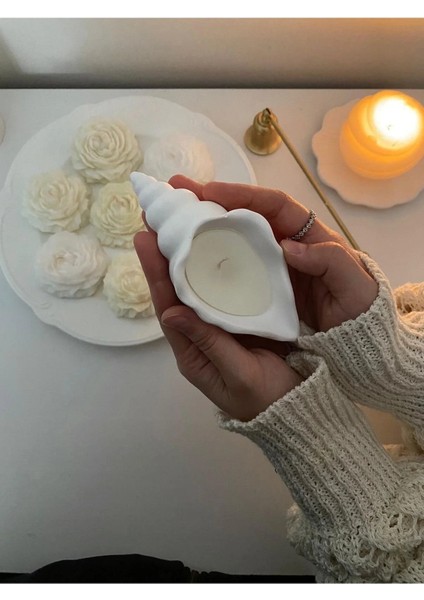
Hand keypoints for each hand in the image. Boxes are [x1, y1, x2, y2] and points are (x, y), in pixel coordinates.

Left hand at [134, 225, 302, 422]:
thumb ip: (209, 343)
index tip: (144, 239)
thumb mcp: (238, 375)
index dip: (155, 273)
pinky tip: (215, 243)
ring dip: (186, 256)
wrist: (298, 409)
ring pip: (196, 286)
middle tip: (153, 219)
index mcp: (192, 352)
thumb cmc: (267, 398)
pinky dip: (214, 266)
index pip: (168, 306)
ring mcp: (218, 326)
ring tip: (178, 223)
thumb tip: (172, 313)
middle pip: (176, 291)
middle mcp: (199, 335)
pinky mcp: (239, 319)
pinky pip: (221, 289)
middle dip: (163, 256)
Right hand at [168, 176, 377, 331]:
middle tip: (175, 191)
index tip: (210, 192)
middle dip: (210, 201)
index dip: (242, 194)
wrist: (357, 342)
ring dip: (201, 226)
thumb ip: (329, 260)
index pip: (273, 205)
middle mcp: (284, 244)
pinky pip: (231, 267)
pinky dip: (208, 258)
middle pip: (244, 215)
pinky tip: (183, 257)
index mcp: (309, 235)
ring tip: (168, 217)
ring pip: (233, 239)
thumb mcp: (353, 285)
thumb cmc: (359, 310)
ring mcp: (270, 265)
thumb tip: (287, 247)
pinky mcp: (260, 286)